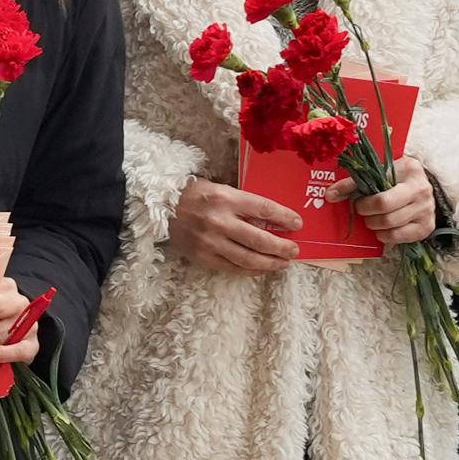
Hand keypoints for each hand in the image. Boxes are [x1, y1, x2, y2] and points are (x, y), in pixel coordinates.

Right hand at [171, 176, 306, 273]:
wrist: (160, 207)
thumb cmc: (194, 194)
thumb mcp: (220, 189)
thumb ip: (243, 203)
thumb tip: (272, 220)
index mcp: (226, 198)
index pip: (264, 210)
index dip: (284, 218)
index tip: (298, 224)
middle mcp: (220, 221)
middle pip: (260, 239)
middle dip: (282, 247)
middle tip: (295, 250)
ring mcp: (211, 242)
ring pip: (249, 259)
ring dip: (271, 263)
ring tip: (284, 263)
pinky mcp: (203, 258)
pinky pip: (233, 268)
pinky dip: (251, 271)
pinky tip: (262, 269)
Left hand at [359, 168, 442, 250]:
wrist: (421, 185)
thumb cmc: (397, 177)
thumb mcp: (378, 172)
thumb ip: (354, 182)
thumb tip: (330, 195)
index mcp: (410, 171)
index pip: (381, 195)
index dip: (363, 203)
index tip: (357, 202)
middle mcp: (422, 191)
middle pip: (386, 214)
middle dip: (368, 215)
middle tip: (363, 211)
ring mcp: (426, 210)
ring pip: (391, 226)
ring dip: (374, 225)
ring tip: (372, 218)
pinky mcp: (426, 226)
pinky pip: (398, 237)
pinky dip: (385, 236)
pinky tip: (382, 228)